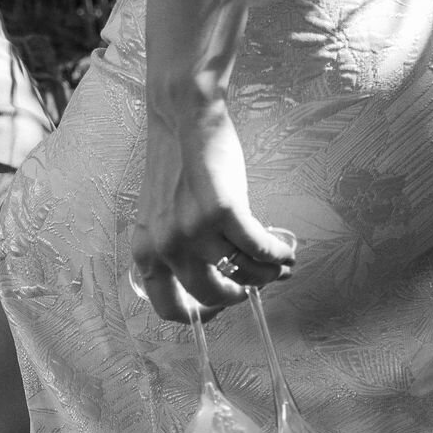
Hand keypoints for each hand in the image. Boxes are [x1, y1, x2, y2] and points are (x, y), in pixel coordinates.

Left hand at [131, 103, 292, 321]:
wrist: (183, 118)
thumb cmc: (176, 163)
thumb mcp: (161, 216)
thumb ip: (176, 249)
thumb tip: (216, 276)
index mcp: (146, 252)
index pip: (169, 307)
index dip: (200, 314)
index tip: (220, 306)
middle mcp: (166, 248)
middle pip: (212, 296)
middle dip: (239, 295)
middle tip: (254, 285)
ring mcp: (194, 232)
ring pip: (242, 273)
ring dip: (266, 274)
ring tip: (278, 266)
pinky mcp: (224, 213)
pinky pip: (260, 248)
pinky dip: (278, 253)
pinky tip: (286, 251)